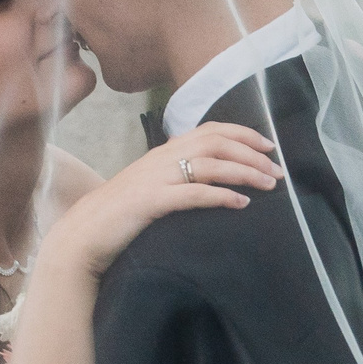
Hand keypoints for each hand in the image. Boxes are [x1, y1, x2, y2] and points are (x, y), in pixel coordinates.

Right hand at [38, 122, 279, 281]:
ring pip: (209, 164)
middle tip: (278, 170)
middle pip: (216, 143)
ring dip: (244, 172)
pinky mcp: (151, 201)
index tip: (269, 146)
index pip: (210, 130)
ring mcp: (156, 178)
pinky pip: (192, 193)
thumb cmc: (120, 214)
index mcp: (163, 152)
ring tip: (269, 185)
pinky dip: (220, 195)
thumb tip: (211, 178)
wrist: (84, 233)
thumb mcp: (151, 186)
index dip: (243, 134)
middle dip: (252, 153)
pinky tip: (241, 203)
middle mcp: (161, 158)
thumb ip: (176, 176)